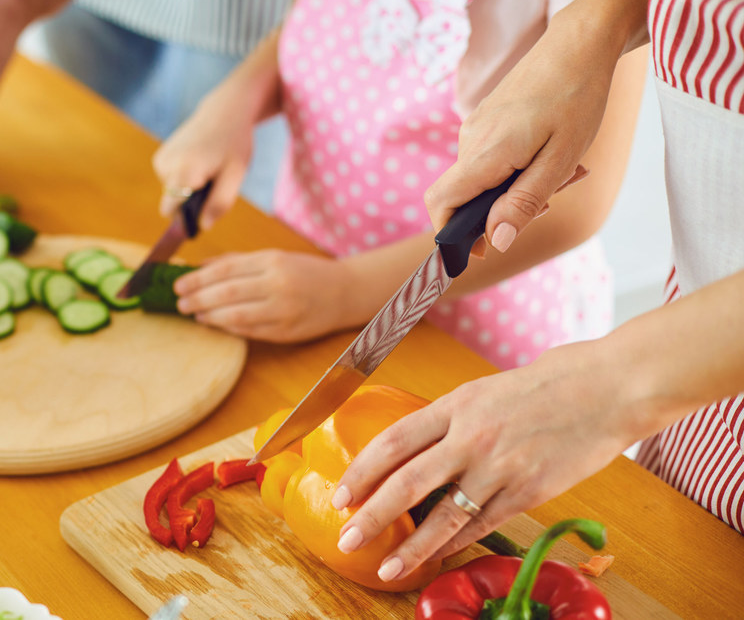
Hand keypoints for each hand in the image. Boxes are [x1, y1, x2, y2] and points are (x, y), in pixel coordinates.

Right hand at [152, 89, 256, 228]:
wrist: (224, 112)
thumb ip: (219, 203)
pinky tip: (199, 160)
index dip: (186, 218)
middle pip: (173, 203)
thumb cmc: (233, 143)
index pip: (171, 211)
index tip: (203, 213)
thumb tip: (203, 226)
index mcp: (182, 172)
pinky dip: (185, 177)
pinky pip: (171, 181)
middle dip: (192, 201)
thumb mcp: (235, 176)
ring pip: (173, 192)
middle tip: (214, 181)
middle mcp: (165, 166)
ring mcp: (160, 160)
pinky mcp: (160, 157)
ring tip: (208, 167)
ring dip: (190, 187)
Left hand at [173, 250, 356, 341]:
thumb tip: (199, 266)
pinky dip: (229, 328)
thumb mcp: (273, 257)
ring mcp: (283, 310)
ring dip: (210, 316)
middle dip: (198, 298)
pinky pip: (250, 331)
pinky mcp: (286, 332)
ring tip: (194, 314)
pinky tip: (215, 324)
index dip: (198, 278)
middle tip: (180, 302)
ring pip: (236, 315)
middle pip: (227, 292)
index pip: (225, 270)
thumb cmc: (304, 272)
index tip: (179, 284)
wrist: (344, 292)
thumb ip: (237, 261)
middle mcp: (277, 284)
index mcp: (272, 261)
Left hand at [332, 340, 648, 583]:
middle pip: (407, 482)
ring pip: (444, 516)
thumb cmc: (549, 384)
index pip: (394, 441)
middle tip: (346, 537)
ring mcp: (501, 466)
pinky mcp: (530, 491)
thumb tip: (417, 448)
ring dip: (411, 547)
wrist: (609, 387)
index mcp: (457, 405)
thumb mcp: (486, 390)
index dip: (361, 471)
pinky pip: (483, 524)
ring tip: (387, 567)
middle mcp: (472, 436)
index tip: (341, 495)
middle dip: (371, 514)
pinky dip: (456, 543)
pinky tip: (437, 556)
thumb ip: (452, 419)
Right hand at [424, 14, 616, 255]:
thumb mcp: (559, 161)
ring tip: (564, 170)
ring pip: (483, 178)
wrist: (578, 44)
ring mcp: (476, 128)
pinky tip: (552, 152)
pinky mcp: (487, 120)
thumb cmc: (576, 99)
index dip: (450, 234)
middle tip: (551, 200)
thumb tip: (497, 242)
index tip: (480, 251)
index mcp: (484, 153)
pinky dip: (518, 167)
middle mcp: (470, 140)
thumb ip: (523, 202)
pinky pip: (492, 158)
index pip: (440, 203)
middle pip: (465, 196)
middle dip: (501, 210)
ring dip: (517, 187)